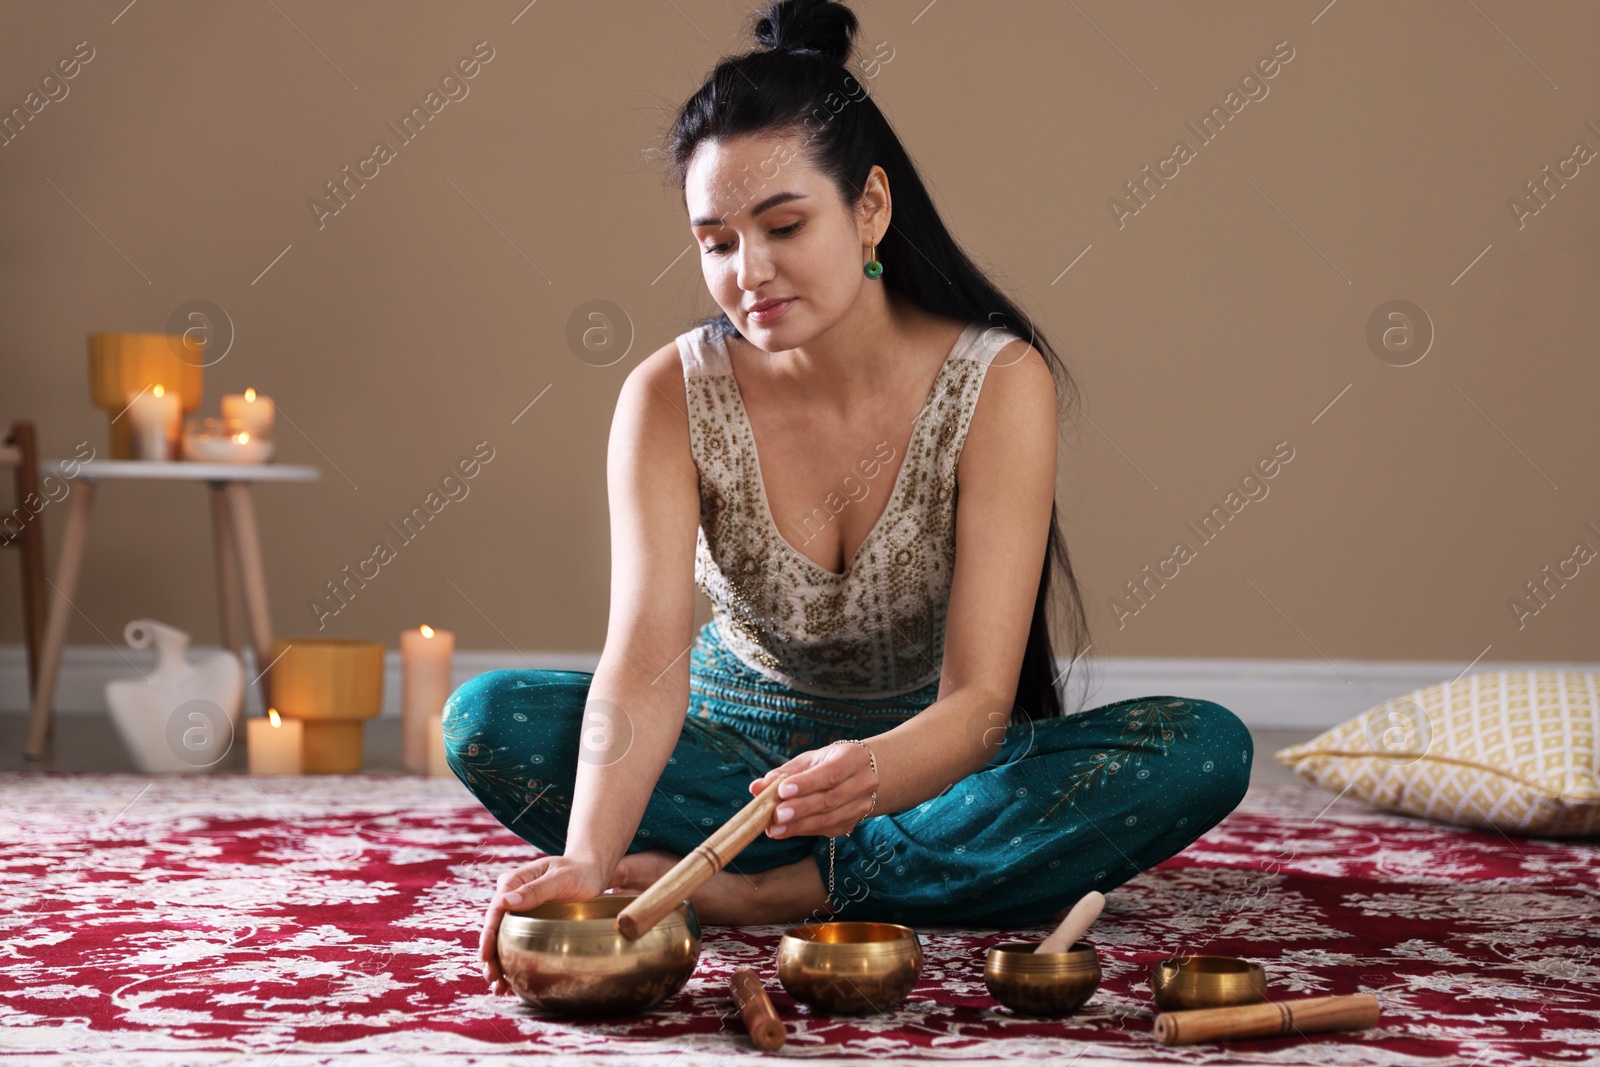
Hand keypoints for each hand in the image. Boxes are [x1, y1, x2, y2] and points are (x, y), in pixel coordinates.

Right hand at [479, 855, 607, 995]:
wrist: (591, 871)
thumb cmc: (578, 871)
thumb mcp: (560, 878)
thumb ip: (535, 890)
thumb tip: (505, 902)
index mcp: (513, 882)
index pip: (495, 911)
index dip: (488, 936)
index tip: (486, 957)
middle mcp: (511, 896)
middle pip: (495, 929)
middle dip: (491, 956)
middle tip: (493, 979)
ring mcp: (519, 911)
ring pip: (502, 939)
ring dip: (499, 963)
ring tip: (499, 987)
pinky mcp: (528, 922)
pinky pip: (516, 942)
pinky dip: (512, 961)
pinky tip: (512, 982)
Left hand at [748, 742, 877, 839]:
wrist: (862, 774)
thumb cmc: (830, 762)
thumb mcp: (810, 760)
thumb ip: (784, 773)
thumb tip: (756, 787)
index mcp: (853, 758)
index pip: (830, 773)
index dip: (806, 784)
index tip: (782, 791)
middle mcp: (863, 782)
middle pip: (830, 799)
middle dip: (800, 809)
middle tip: (776, 815)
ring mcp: (861, 805)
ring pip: (829, 819)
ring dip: (799, 825)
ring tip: (775, 828)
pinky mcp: (853, 823)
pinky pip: (827, 829)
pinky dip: (804, 831)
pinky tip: (785, 831)